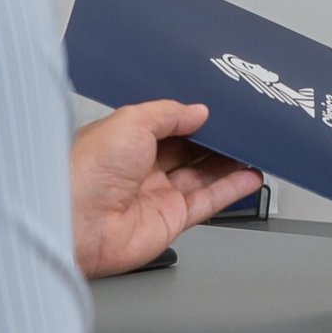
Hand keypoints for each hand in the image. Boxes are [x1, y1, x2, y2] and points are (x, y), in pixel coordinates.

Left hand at [71, 101, 262, 279]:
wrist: (77, 222)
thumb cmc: (86, 170)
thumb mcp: (132, 121)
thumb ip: (169, 114)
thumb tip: (197, 110)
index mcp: (125, 140)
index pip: (168, 126)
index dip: (193, 118)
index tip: (219, 110)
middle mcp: (141, 168)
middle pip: (188, 151)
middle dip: (215, 140)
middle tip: (242, 128)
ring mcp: (157, 196)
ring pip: (203, 176)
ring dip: (229, 164)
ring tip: (254, 150)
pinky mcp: (171, 221)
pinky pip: (208, 202)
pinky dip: (231, 190)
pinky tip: (249, 177)